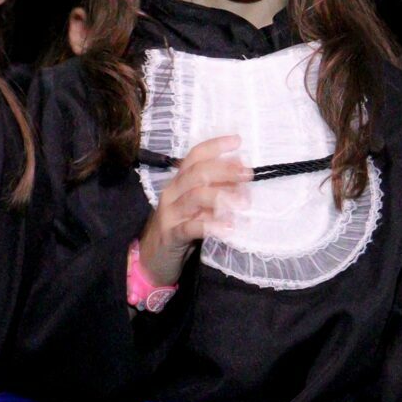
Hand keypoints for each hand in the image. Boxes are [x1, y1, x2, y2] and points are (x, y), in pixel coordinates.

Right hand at [138, 135, 248, 284]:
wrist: (152, 260)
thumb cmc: (181, 228)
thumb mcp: (197, 207)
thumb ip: (214, 191)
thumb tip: (241, 175)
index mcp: (179, 182)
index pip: (194, 156)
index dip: (215, 146)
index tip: (237, 141)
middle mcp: (172, 193)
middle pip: (197, 173)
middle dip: (224, 170)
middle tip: (248, 174)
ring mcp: (170, 214)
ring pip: (194, 197)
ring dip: (221, 197)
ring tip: (243, 203)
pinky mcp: (171, 236)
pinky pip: (191, 228)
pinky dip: (211, 226)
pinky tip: (228, 228)